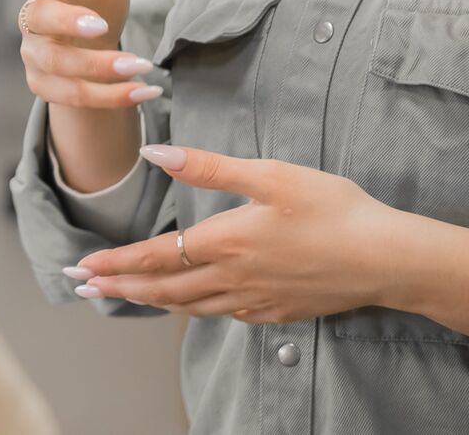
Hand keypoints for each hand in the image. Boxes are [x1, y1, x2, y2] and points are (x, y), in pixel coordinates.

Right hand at [0, 0, 154, 109]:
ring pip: (62, 65)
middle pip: (43, 21)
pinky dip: (110, 97)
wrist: (93, 47)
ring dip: (101, 68)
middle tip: (101, 24)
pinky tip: (143, 93)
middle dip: (70, 23)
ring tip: (142, 67)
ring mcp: (37, 53)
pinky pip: (75, 96)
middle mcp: (37, 18)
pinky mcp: (45, 85)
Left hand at [67, 145, 397, 322]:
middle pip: (165, 289)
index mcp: (227, 242)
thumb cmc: (331, 209)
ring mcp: (256, 301)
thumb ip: (209, 167)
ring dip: (151, 300)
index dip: (117, 263)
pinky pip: (223, 315)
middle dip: (120, 287)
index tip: (83, 267)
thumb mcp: (270, 174)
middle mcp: (234, 279)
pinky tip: (192, 304)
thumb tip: (156, 154)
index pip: (157, 258)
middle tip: (82, 287)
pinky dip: (194, 310)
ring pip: (190, 307)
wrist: (385, 258)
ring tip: (123, 296)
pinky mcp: (277, 312)